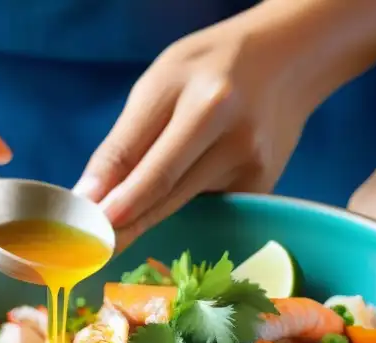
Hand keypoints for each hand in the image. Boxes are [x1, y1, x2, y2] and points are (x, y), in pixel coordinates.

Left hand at [73, 14, 313, 251]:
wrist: (287, 61)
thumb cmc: (212, 67)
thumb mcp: (161, 82)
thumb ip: (127, 139)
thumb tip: (91, 194)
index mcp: (206, 103)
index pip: (150, 163)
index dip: (117, 200)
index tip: (87, 226)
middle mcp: (234, 138)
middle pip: (167, 192)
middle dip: (124, 222)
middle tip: (92, 246)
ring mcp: (253, 168)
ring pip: (183, 204)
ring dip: (145, 217)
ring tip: (114, 232)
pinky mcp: (261, 188)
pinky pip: (207, 205)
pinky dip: (181, 206)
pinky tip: (168, 198)